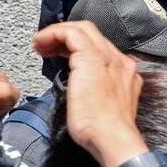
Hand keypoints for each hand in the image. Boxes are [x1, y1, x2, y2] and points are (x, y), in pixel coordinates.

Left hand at [32, 21, 146, 166]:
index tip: (59, 55)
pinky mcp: (91, 60)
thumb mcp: (106, 105)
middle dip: (65, 35)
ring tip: (41, 46)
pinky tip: (41, 46)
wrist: (113, 138)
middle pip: (92, 32)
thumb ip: (99, 90)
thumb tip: (82, 86)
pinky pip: (70, 33)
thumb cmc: (106, 131)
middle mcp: (120, 61)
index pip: (100, 46)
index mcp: (125, 72)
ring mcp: (108, 59)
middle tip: (47, 48)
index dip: (75, 46)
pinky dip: (52, 34)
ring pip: (82, 28)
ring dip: (56, 33)